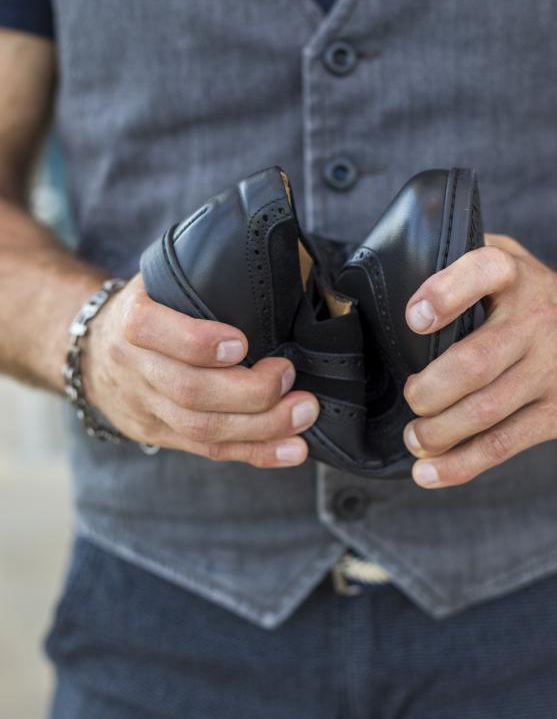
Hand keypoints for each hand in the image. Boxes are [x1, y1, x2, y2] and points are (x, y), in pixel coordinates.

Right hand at [83, 274, 318, 466]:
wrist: (90, 354)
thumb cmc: (150, 309)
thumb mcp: (158, 282)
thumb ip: (200, 277)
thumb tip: (276, 265)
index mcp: (131, 319)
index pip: (152, 330)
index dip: (198, 342)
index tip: (243, 343)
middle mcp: (133, 367)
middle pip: (189, 390)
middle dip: (250, 390)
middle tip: (290, 377)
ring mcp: (145, 407)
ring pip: (202, 428)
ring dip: (262, 426)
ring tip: (303, 413)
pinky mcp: (159, 436)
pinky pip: (211, 450)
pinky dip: (257, 452)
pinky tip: (293, 450)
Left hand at [402, 235, 556, 488]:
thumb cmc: (550, 302)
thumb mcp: (516, 265)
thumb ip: (466, 264)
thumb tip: (399, 281)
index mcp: (515, 277)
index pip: (483, 272)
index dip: (444, 294)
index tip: (415, 319)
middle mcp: (537, 321)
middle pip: (474, 362)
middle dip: (428, 391)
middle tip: (412, 398)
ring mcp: (552, 369)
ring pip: (484, 410)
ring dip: (437, 433)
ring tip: (416, 438)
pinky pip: (503, 443)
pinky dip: (461, 463)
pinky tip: (430, 473)